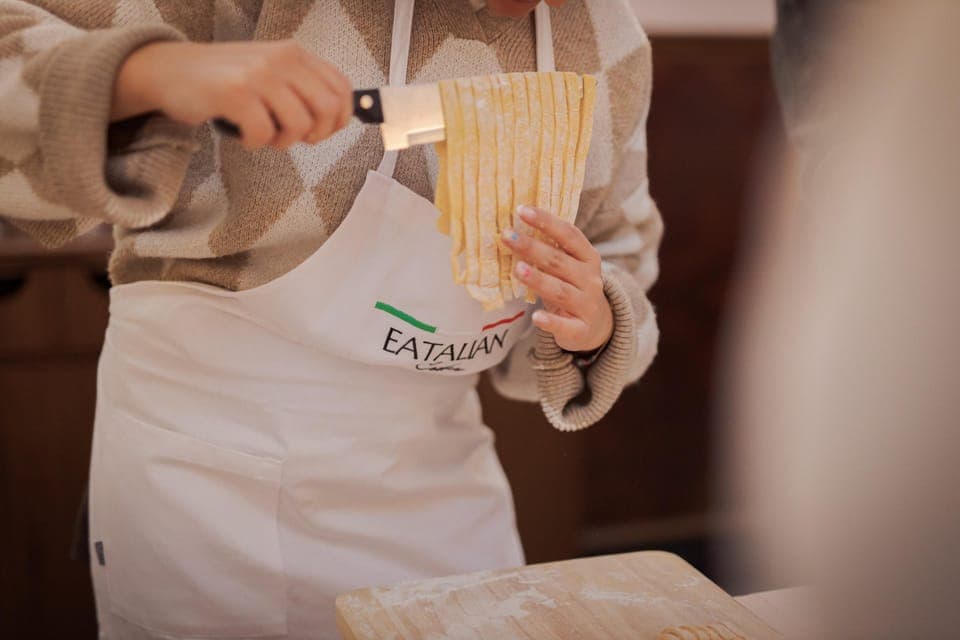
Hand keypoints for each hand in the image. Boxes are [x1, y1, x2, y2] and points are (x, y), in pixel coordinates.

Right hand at [112, 40, 352, 149]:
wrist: (169, 70)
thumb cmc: (222, 79)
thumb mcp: (269, 73)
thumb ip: (301, 88)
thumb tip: (336, 118)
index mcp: (294, 53)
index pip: (341, 88)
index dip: (339, 119)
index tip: (319, 132)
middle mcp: (281, 58)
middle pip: (329, 109)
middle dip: (316, 135)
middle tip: (293, 138)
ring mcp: (258, 73)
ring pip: (299, 125)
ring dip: (282, 142)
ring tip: (262, 135)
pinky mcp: (235, 92)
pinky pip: (264, 133)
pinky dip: (254, 143)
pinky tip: (242, 135)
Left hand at [502, 205, 612, 352]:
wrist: (597, 325)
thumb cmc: (573, 287)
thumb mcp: (568, 266)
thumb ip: (550, 250)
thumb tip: (514, 228)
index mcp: (588, 257)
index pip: (569, 234)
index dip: (546, 221)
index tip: (521, 210)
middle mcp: (590, 279)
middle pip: (559, 261)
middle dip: (532, 247)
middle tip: (507, 236)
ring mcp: (586, 304)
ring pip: (560, 290)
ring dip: (539, 279)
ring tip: (518, 270)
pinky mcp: (579, 330)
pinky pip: (564, 325)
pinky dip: (550, 322)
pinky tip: (535, 317)